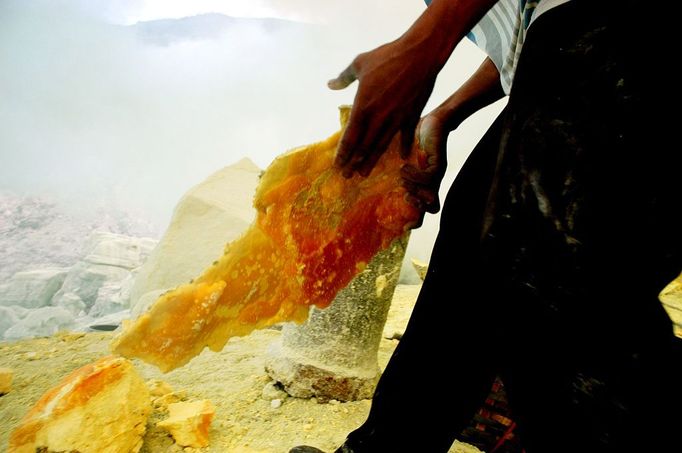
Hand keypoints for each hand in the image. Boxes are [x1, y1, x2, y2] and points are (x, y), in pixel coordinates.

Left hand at [329, 37, 439, 177]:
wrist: (419, 55)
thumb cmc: (387, 56)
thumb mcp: (359, 63)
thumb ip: (344, 78)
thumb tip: (330, 84)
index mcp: (362, 107)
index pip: (349, 138)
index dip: (342, 154)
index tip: (337, 165)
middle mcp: (378, 118)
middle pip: (363, 147)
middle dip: (353, 163)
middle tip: (347, 176)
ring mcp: (396, 119)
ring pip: (381, 146)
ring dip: (371, 161)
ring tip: (364, 173)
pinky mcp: (411, 116)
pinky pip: (405, 136)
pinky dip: (403, 148)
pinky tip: (402, 158)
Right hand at [401, 114, 447, 227]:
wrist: (436, 122)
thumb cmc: (418, 139)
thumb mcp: (404, 157)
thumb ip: (394, 169)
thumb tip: (368, 176)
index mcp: (424, 184)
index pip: (425, 209)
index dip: (416, 220)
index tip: (403, 226)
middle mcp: (432, 183)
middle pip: (430, 208)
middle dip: (416, 207)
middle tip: (404, 195)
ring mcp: (436, 175)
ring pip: (428, 196)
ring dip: (411, 188)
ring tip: (401, 175)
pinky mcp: (437, 165)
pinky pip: (426, 179)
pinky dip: (413, 176)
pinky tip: (404, 166)